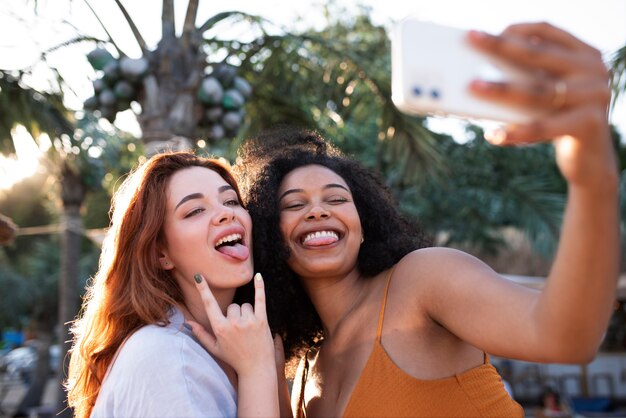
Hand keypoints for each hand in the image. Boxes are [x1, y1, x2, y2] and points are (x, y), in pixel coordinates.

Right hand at [187, 272, 274, 377]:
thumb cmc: (234, 358)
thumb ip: (201, 334)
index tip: (199, 276)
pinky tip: (258, 276)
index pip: (209, 304)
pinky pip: (260, 299)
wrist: (256, 368)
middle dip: (234, 315)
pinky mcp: (261, 320)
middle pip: (231, 306)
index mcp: (220, 329)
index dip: (203, 289)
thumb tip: (187, 322)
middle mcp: (233, 323)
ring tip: (249, 329)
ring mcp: (248, 321)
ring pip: (244, 305)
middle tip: (239, 331)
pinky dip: (259, 287)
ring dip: (246, 313)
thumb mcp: (215, 348)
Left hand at [467, 22, 616, 189]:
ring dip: (501, 89)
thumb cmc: (558, 121)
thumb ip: (528, 78)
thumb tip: (480, 73)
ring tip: (473, 87)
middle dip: (501, 47)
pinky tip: (494, 135)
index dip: (516, 29)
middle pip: (538, 54)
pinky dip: (516, 132)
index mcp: (584, 54)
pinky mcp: (589, 124)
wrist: (589, 160)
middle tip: (473, 41)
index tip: (486, 32)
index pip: (547, 31)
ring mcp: (595, 95)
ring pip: (538, 90)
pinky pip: (543, 126)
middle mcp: (594, 70)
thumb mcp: (546, 95)